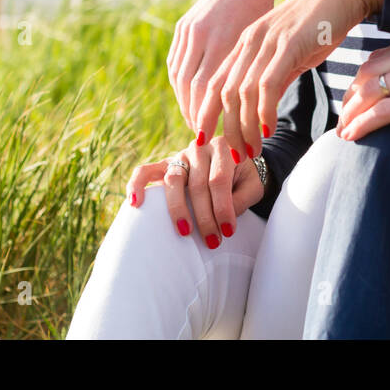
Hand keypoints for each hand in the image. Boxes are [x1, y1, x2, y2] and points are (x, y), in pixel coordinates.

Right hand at [126, 135, 265, 246]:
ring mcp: (180, 155)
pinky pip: (145, 171)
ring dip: (178, 210)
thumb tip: (225, 217)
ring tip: (185, 233)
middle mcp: (200, 148)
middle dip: (205, 217)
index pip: (218, 180)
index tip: (228, 232)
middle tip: (212, 241)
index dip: (222, 208)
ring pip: (174, 181)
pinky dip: (137, 185)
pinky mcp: (165, 164)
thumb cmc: (244, 177)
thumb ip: (242, 198)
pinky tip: (136, 204)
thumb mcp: (253, 185)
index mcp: (224, 147)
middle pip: (197, 184)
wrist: (235, 161)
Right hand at [168, 0, 284, 132]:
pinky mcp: (182, 26)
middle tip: (202, 137)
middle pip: (190, 86)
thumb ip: (256, 74)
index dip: (208, 116)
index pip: (208, 89)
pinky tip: (189, 99)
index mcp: (224, 40)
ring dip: (185, 102)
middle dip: (194, 114)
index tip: (212, 137)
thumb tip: (255, 116)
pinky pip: (176, 63)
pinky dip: (180, 85)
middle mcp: (202, 35)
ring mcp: (189, 29)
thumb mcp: (266, 42)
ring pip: (179, 77)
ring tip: (196, 121)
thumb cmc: (267, 13)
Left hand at [198, 0, 387, 159]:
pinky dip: (263, 112)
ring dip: (244, 128)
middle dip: (227, 129)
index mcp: (247, 42)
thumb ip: (276, 76)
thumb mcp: (292, 51)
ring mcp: (268, 41)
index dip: (210, 115)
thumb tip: (265, 107)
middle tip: (237, 156)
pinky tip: (268, 130)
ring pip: (241, 93)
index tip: (213, 142)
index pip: (216, 84)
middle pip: (223, 93)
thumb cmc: (324, 22)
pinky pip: (267, 85)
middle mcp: (250, 41)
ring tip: (252, 151)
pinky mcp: (288, 45)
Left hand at [336, 40, 389, 140]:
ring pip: (369, 93)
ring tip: (342, 131)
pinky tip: (352, 137)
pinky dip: (361, 124)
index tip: (356, 98)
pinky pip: (382, 112)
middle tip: (343, 117)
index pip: (379, 58)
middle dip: (350, 97)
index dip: (362, 80)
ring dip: (350, 113)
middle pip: (367, 74)